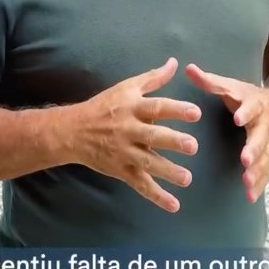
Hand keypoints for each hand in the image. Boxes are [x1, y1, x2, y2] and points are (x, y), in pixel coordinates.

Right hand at [73, 57, 200, 212]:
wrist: (73, 131)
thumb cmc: (104, 106)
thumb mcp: (126, 88)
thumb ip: (153, 78)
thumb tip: (174, 62)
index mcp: (132, 108)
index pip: (156, 107)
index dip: (176, 109)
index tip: (196, 112)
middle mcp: (128, 130)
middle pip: (152, 136)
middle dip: (172, 141)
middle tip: (193, 146)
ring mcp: (124, 152)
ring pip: (147, 163)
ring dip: (167, 171)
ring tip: (187, 178)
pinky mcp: (121, 170)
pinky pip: (140, 185)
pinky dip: (157, 196)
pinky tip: (174, 205)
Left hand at [185, 64, 268, 203]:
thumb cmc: (250, 96)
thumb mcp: (234, 86)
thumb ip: (211, 81)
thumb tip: (188, 67)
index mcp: (256, 105)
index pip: (251, 107)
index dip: (246, 112)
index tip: (238, 119)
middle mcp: (266, 124)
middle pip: (261, 137)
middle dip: (254, 149)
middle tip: (245, 160)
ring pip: (266, 157)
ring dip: (258, 171)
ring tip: (247, 183)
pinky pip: (268, 171)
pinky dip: (260, 184)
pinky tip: (250, 197)